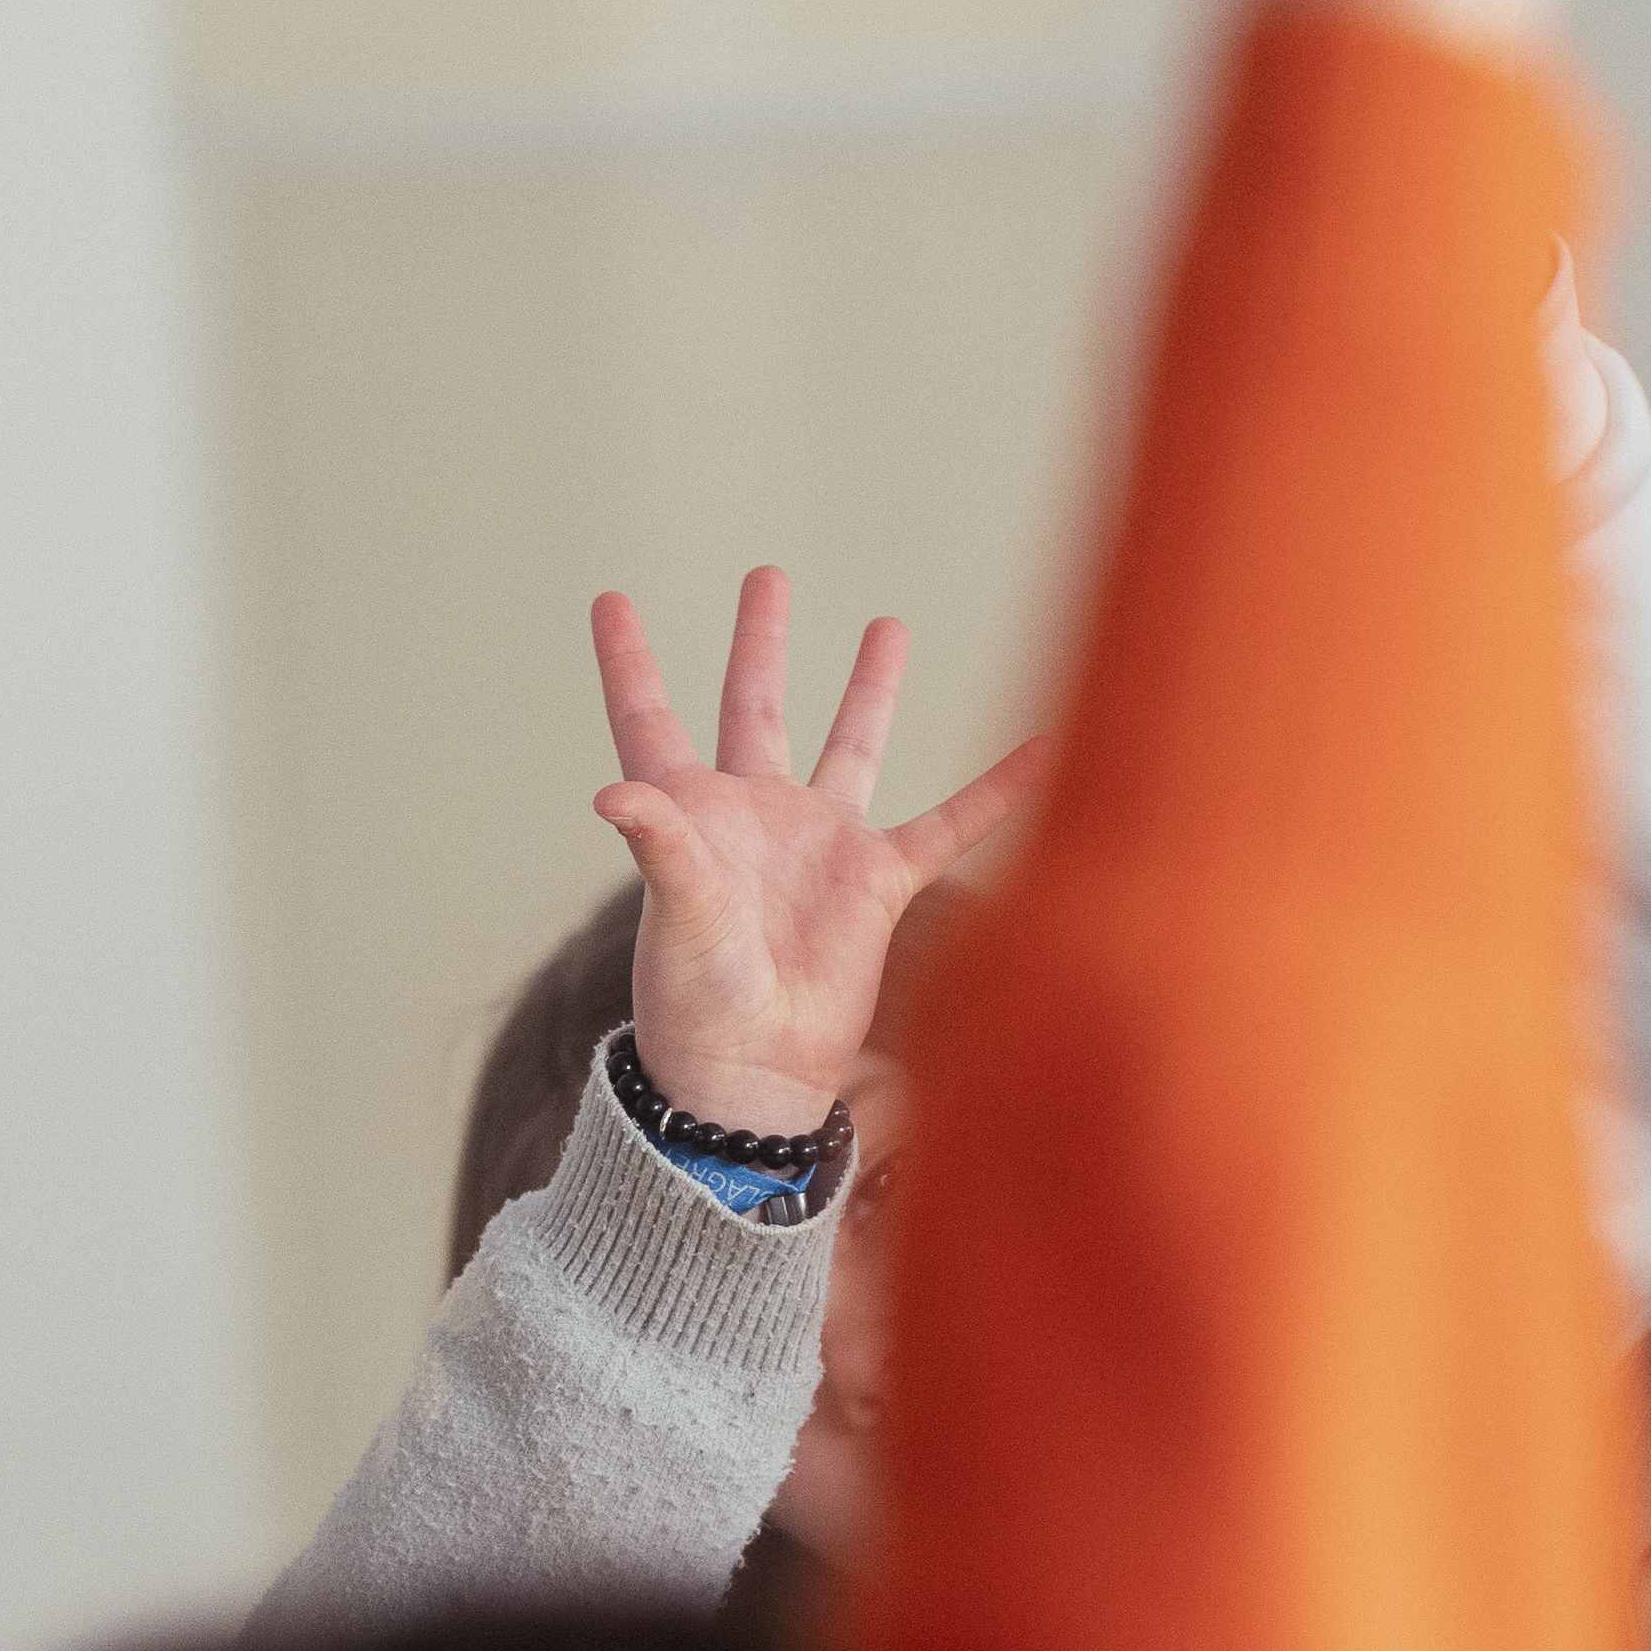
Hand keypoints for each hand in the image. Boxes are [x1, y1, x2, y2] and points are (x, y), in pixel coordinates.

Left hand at [587, 571, 1043, 1138]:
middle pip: (754, 706)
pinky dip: (994, 792)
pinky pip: (948, 826)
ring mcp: (820, 844)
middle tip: (766, 576)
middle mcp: (754, 814)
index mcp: (690, 813)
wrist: (756, 1075)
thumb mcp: (676, 918)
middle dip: (760, 641)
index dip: (630, 660)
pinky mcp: (877, 883)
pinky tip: (1040, 749)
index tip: (610, 600)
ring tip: (888, 624)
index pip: (649, 718)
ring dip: (870, 688)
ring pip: (851, 744)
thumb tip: (613, 793)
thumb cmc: (695, 1005)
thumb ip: (659, 846)